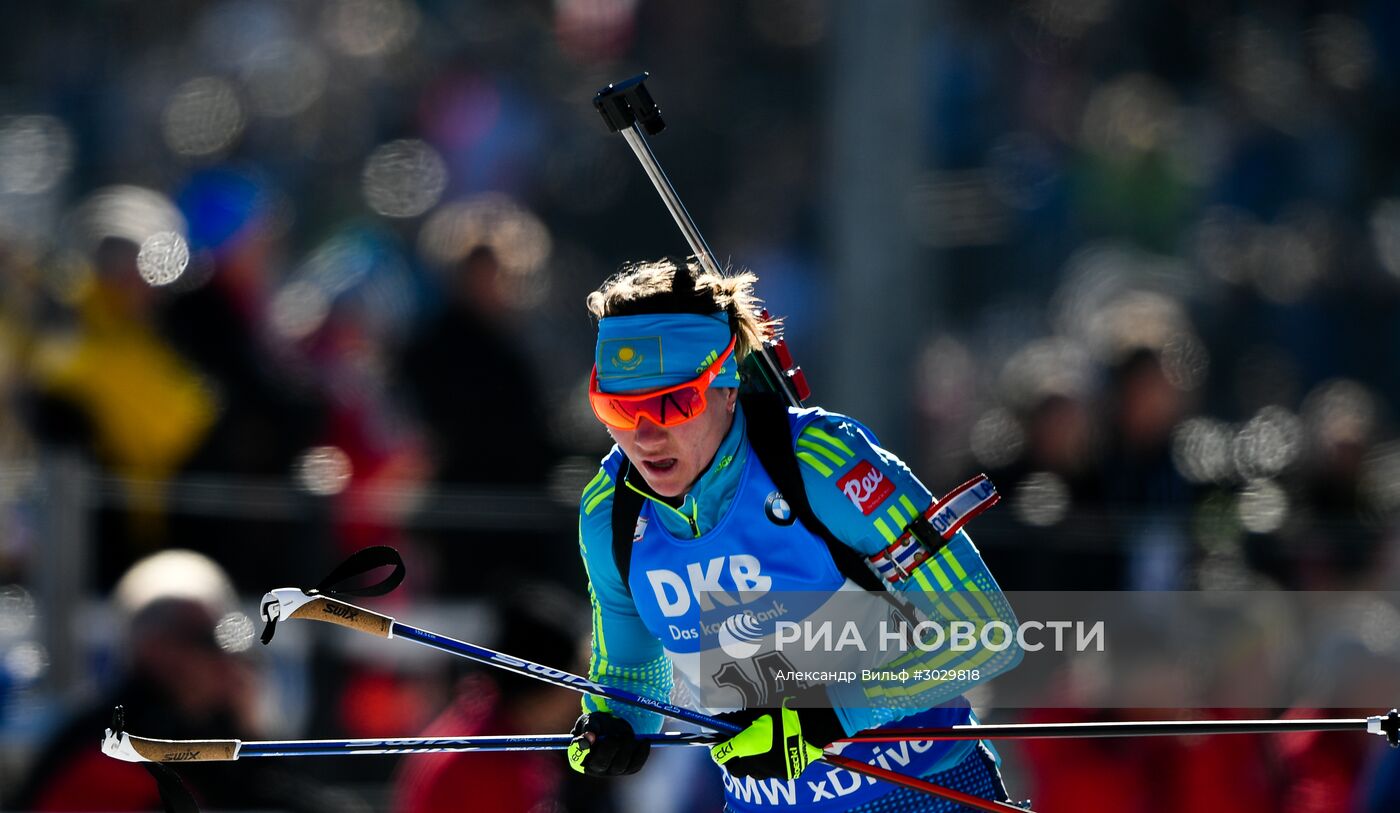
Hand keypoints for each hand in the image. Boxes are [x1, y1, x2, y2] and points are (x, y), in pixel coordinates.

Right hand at [567, 712, 649, 775]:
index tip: (591, 736)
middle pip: (601, 764)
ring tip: (628, 734)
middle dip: (609, 748)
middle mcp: (595, 768)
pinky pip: (635, 765)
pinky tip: (645, 740)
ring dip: (626, 748)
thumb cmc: (597, 724)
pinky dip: (642, 753)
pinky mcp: (627, 770)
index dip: (583, 748)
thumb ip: (589, 726)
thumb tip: (590, 736)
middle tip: (615, 735)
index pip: (577, 757)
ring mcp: (612, 771)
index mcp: (580, 756)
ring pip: (620, 766)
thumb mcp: (590, 720)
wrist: (613, 727)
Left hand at [709, 698, 844, 779]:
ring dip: (750, 764)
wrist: (814, 724)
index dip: (718, 749)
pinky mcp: (787, 773)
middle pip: (735, 770)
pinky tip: (775, 753)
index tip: (719, 743)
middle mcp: (757, 764)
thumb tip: (724, 720)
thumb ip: (740, 719)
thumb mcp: (760, 711)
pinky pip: (772, 772)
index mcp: (747, 747)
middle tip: (737, 749)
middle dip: (733, 760)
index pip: (722, 754)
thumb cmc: (784, 712)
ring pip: (754, 773)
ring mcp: (773, 771)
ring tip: (756, 751)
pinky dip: (769, 764)